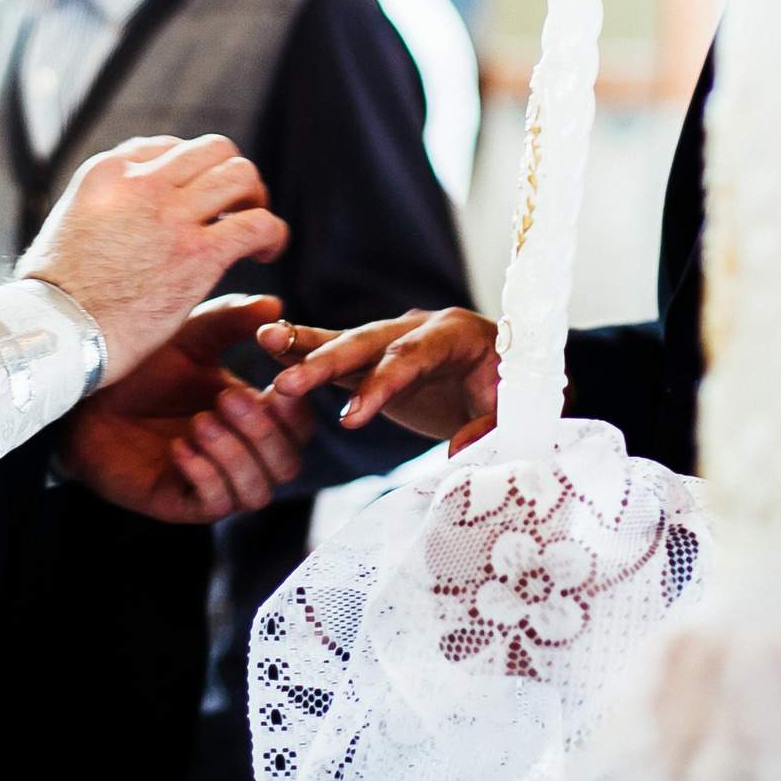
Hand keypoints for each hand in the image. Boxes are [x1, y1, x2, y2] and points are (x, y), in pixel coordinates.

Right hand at [15, 135, 287, 383]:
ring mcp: (171, 216)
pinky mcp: (198, 255)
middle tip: (237, 208)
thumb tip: (124, 213)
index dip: (192, 174)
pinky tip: (266, 253)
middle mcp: (141, 184)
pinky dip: (272, 234)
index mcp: (106, 173)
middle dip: (231, 175)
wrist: (56, 337)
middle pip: (212, 150)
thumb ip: (103, 206)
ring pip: (241, 175)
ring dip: (256, 199)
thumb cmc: (57, 298)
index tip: (199, 202)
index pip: (168, 147)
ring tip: (255, 232)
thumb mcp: (68, 224)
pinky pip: (257, 223)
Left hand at [61, 294, 314, 523]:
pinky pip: (215, 505)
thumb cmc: (145, 368)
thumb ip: (232, 320)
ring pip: (258, 492)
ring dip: (235, 456)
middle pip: (287, 464)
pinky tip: (178, 447)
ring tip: (200, 423)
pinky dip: (204, 475)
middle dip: (262, 433)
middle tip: (226, 400)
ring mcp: (214, 482)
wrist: (88, 401)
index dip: (295, 411)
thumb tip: (274, 305)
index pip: (298, 427)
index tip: (277, 385)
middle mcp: (241, 455)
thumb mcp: (193, 337)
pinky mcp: (181, 504)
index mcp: (255, 417)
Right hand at [259, 306, 501, 452]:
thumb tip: (458, 453)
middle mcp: (422, 326)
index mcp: (458, 333)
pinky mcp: (379, 357)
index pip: (411, 357)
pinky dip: (308, 348)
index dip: (379, 386)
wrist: (516, 382)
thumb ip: (490, 428)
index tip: (348, 418)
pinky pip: (341, 352)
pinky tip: (272, 342)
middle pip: (371, 343)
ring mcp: (397, 338)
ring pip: (349, 342)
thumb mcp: (514, 412)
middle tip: (287, 383)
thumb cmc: (515, 395)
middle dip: (328, 361)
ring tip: (265, 340)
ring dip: (307, 347)